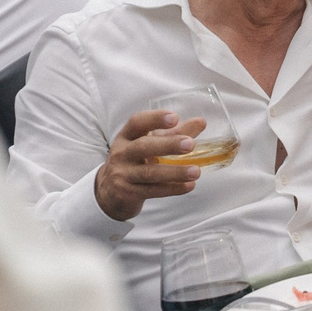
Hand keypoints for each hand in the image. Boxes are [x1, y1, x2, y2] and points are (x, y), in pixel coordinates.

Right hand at [92, 108, 203, 222]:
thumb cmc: (134, 161)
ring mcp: (123, 174)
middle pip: (144, 147)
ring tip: (196, 171)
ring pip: (150, 173)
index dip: (155, 118)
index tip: (174, 117)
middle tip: (190, 144)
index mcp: (126, 136)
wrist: (110, 191)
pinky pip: (153, 190)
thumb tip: (201, 122)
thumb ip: (174, 133)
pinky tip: (189, 185)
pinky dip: (173, 188)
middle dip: (168, 145)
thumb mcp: (149, 144)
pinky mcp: (128, 193)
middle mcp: (122, 153)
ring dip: (175, 172)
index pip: (137, 122)